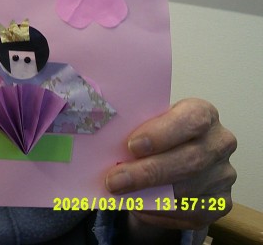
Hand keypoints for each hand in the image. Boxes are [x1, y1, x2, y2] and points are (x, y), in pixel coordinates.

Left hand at [105, 98, 236, 233]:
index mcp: (203, 113)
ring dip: (150, 194)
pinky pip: (191, 213)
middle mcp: (220, 142)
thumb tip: (103, 137)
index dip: (162, 134)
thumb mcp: (151, 118)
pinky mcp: (221, 203)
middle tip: (115, 180)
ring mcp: (223, 174)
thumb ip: (137, 124)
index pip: (191, 120)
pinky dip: (160, 212)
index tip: (132, 145)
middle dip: (149, 172)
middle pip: (190, 160)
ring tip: (120, 194)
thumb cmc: (159, 130)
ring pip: (189, 190)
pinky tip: (137, 206)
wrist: (176, 151)